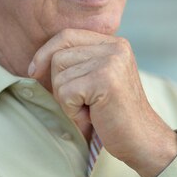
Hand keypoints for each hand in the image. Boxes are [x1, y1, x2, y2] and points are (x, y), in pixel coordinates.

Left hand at [29, 29, 176, 176]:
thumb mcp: (96, 80)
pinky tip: (93, 116)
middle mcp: (115, 47)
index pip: (67, 35)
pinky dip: (73, 111)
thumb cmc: (114, 115)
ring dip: (67, 100)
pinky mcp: (106, 80)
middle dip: (59, 83)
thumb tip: (35, 64)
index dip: (45, 52)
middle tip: (82, 103)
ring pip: (59, 75)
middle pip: (59, 55)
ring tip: (91, 110)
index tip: (34, 71)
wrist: (142, 142)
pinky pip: (66, 92)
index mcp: (114, 43)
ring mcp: (112, 61)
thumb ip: (78, 63)